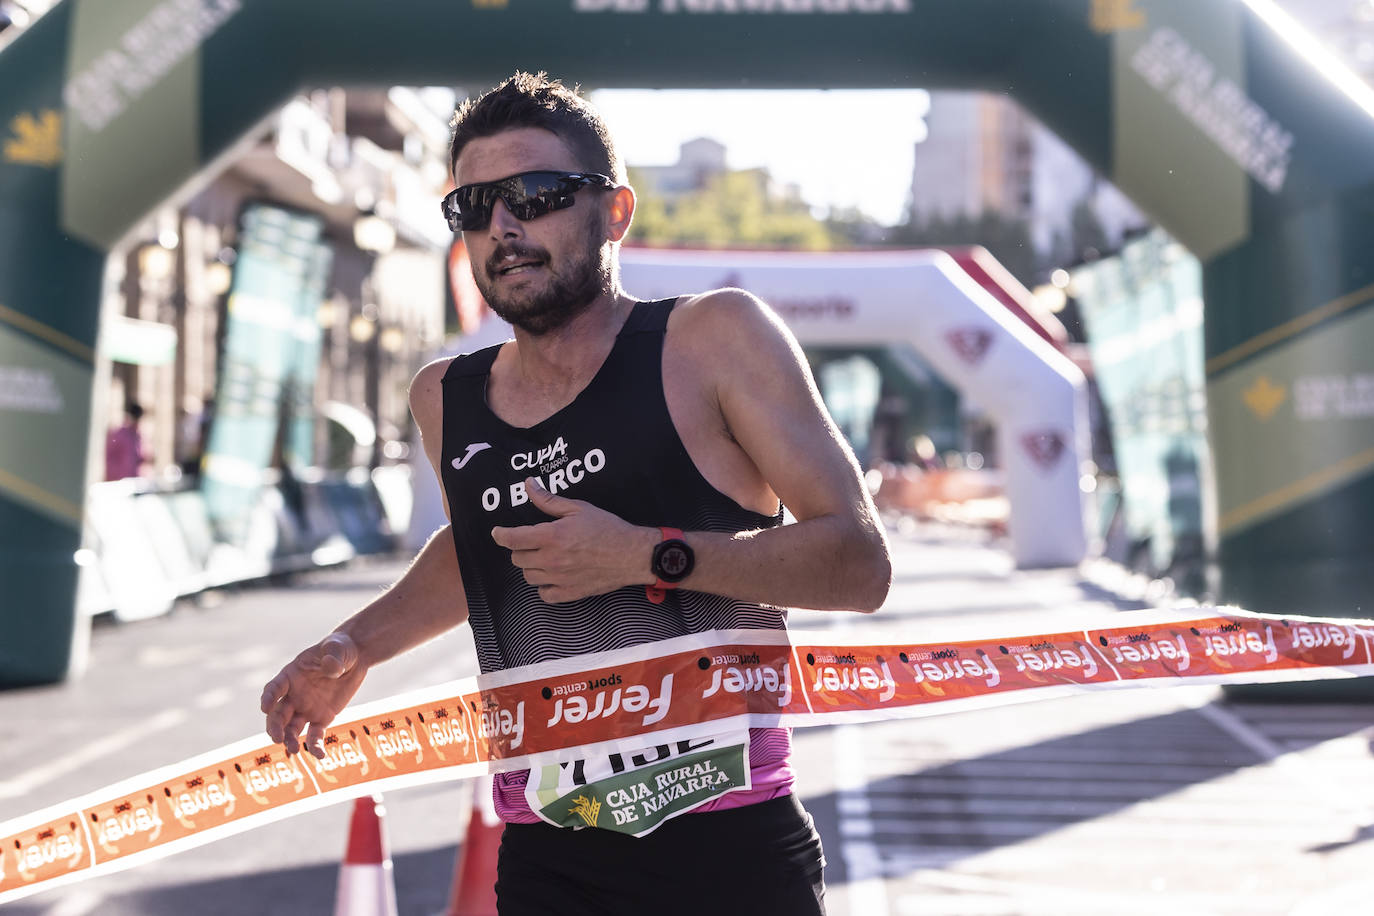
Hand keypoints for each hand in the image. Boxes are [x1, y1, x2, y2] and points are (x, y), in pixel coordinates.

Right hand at [259, 632, 366, 757]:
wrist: (354, 658)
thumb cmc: (340, 648)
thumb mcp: (337, 648)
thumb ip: (333, 657)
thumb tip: (332, 669)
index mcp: (291, 675)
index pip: (275, 687)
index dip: (269, 697)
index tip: (265, 707)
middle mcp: (294, 695)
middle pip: (279, 714)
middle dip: (275, 727)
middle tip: (276, 738)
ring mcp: (306, 708)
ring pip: (292, 728)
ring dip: (289, 740)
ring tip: (294, 750)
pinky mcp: (321, 718)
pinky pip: (315, 735)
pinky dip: (315, 746)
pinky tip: (320, 756)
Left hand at [491, 477, 655, 602]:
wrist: (631, 554)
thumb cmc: (607, 528)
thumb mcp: (578, 508)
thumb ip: (548, 499)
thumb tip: (528, 485)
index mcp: (551, 536)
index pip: (512, 539)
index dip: (500, 535)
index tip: (497, 532)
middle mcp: (551, 560)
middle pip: (517, 558)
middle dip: (520, 549)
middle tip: (533, 542)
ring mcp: (559, 579)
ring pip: (528, 576)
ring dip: (531, 566)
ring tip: (544, 557)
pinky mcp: (569, 593)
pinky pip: (544, 594)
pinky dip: (544, 586)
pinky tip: (552, 576)